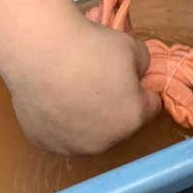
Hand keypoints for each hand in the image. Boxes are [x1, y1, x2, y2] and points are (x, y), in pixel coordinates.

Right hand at [7, 10, 161, 154]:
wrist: (42, 51)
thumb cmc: (92, 47)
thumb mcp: (132, 47)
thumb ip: (141, 64)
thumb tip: (134, 71)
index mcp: (131, 119)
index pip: (150, 106)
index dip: (142, 87)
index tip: (130, 73)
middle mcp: (103, 142)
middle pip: (117, 122)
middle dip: (113, 101)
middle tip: (98, 74)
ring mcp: (69, 146)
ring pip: (85, 130)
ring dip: (84, 112)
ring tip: (71, 81)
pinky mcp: (42, 141)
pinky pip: (56, 129)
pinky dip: (57, 115)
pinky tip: (51, 91)